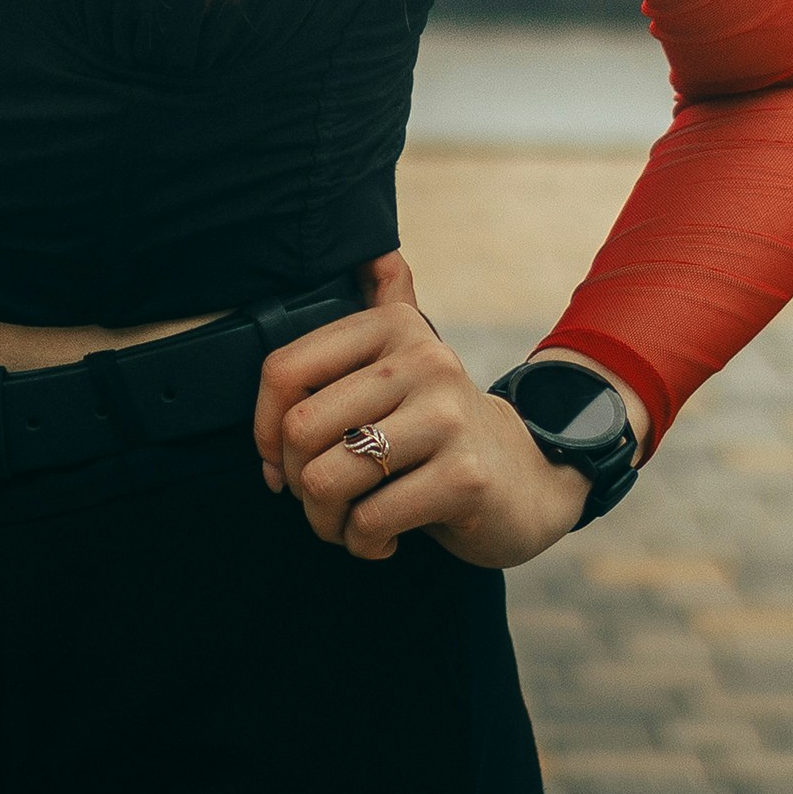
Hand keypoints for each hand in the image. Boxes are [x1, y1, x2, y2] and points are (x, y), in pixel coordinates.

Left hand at [248, 252, 593, 570]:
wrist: (529, 478)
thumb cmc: (444, 427)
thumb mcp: (415, 360)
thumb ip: (388, 304)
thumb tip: (374, 252)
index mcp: (396, 329)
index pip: (283, 369)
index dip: (263, 427)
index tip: (279, 459)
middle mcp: (424, 362)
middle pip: (300, 429)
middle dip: (296, 482)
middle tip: (321, 499)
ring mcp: (446, 419)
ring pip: (328, 478)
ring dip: (325, 519)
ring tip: (348, 521)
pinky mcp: (463, 478)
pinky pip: (371, 519)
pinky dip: (363, 541)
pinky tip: (383, 537)